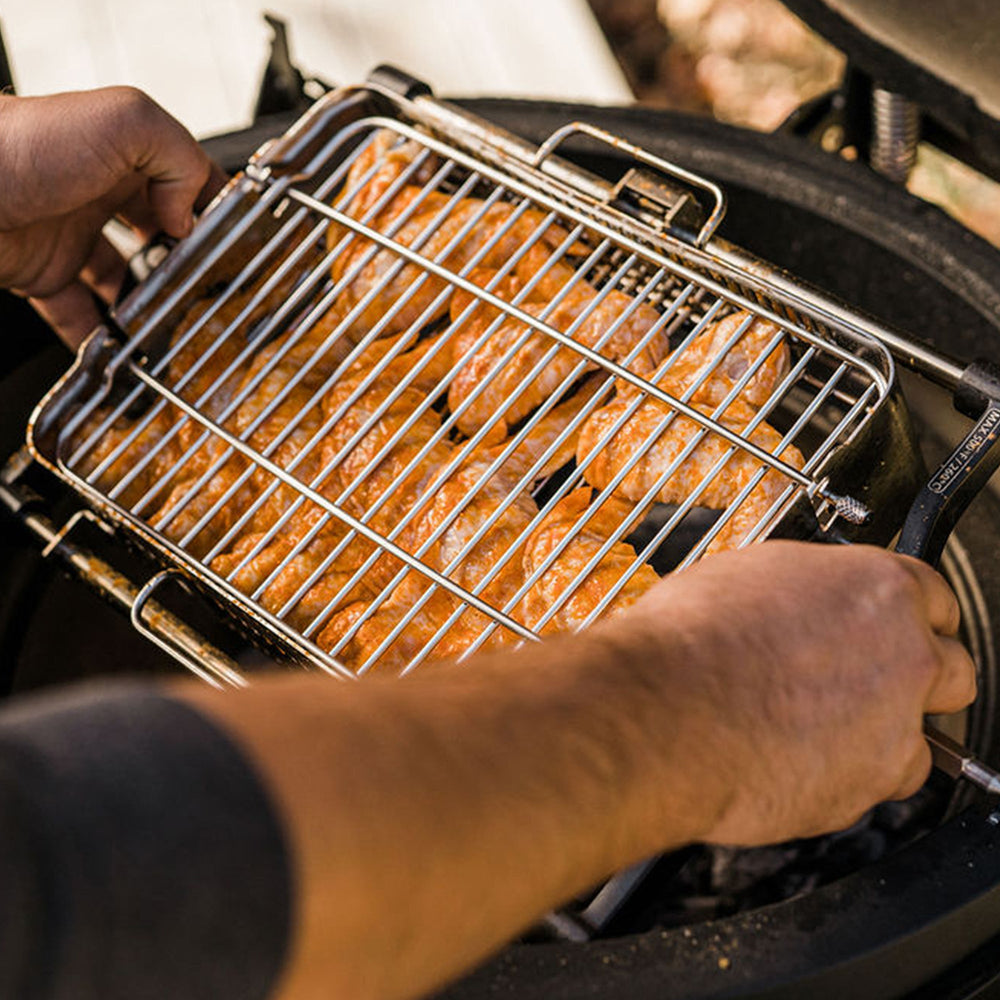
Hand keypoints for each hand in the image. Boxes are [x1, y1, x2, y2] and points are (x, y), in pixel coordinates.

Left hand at [0, 87, 225, 346]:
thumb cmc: (20, 144)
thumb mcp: (124, 120)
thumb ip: (178, 155)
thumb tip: (189, 214)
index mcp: (124, 153)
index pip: (188, 182)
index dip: (215, 213)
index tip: (239, 247)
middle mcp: (99, 193)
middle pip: (161, 236)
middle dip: (189, 265)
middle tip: (213, 293)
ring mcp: (71, 235)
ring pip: (126, 279)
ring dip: (152, 305)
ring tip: (176, 326)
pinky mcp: (42, 274)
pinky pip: (81, 315)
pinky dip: (103, 337)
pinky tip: (124, 350)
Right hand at [615, 541, 974, 846]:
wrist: (661, 712)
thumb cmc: (687, 641)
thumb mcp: (746, 578)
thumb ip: (802, 593)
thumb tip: (801, 602)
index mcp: (875, 588)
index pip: (935, 597)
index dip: (911, 615)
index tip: (897, 627)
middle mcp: (903, 655)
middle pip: (953, 669)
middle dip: (919, 677)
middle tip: (867, 681)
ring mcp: (893, 726)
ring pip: (922, 739)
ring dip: (884, 736)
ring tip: (816, 731)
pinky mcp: (867, 786)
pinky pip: (877, 784)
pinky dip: (848, 777)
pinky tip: (795, 760)